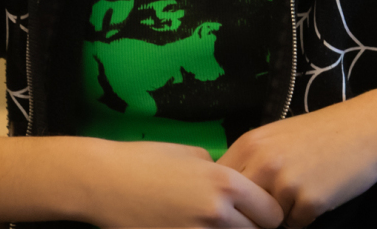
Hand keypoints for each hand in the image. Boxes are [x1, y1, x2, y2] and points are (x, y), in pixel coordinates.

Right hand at [76, 139, 283, 227]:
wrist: (104, 182)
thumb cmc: (147, 161)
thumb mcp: (193, 155)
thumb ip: (222, 171)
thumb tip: (239, 185)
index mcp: (226, 184)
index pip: (272, 213)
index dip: (268, 213)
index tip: (259, 211)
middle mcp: (217, 214)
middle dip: (252, 228)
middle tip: (238, 220)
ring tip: (213, 223)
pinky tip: (194, 227)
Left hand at [218, 94, 376, 226]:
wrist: (371, 127)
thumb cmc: (326, 131)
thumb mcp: (279, 137)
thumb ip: (253, 161)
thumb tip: (232, 194)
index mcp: (250, 143)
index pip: (219, 185)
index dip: (230, 198)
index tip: (245, 200)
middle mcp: (262, 163)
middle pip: (240, 208)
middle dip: (253, 213)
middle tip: (274, 204)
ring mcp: (285, 183)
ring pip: (268, 220)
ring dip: (282, 214)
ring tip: (303, 190)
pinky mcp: (309, 201)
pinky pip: (296, 224)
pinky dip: (307, 216)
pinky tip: (322, 193)